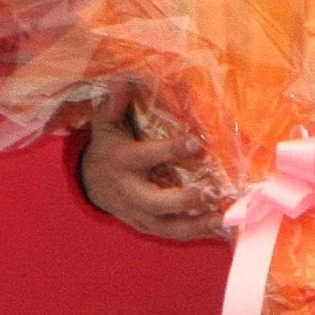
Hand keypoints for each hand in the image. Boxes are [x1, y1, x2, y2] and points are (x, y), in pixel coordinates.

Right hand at [78, 86, 223, 239]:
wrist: (91, 182)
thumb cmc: (108, 147)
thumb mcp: (106, 124)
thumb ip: (115, 105)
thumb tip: (123, 80)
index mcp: (121, 162)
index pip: (145, 157)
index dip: (170, 150)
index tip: (197, 143)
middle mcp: (129, 191)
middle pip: (154, 201)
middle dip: (183, 199)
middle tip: (211, 191)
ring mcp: (138, 213)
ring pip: (166, 226)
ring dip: (195, 224)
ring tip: (223, 217)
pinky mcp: (147, 226)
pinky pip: (172, 234)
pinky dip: (196, 233)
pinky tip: (220, 227)